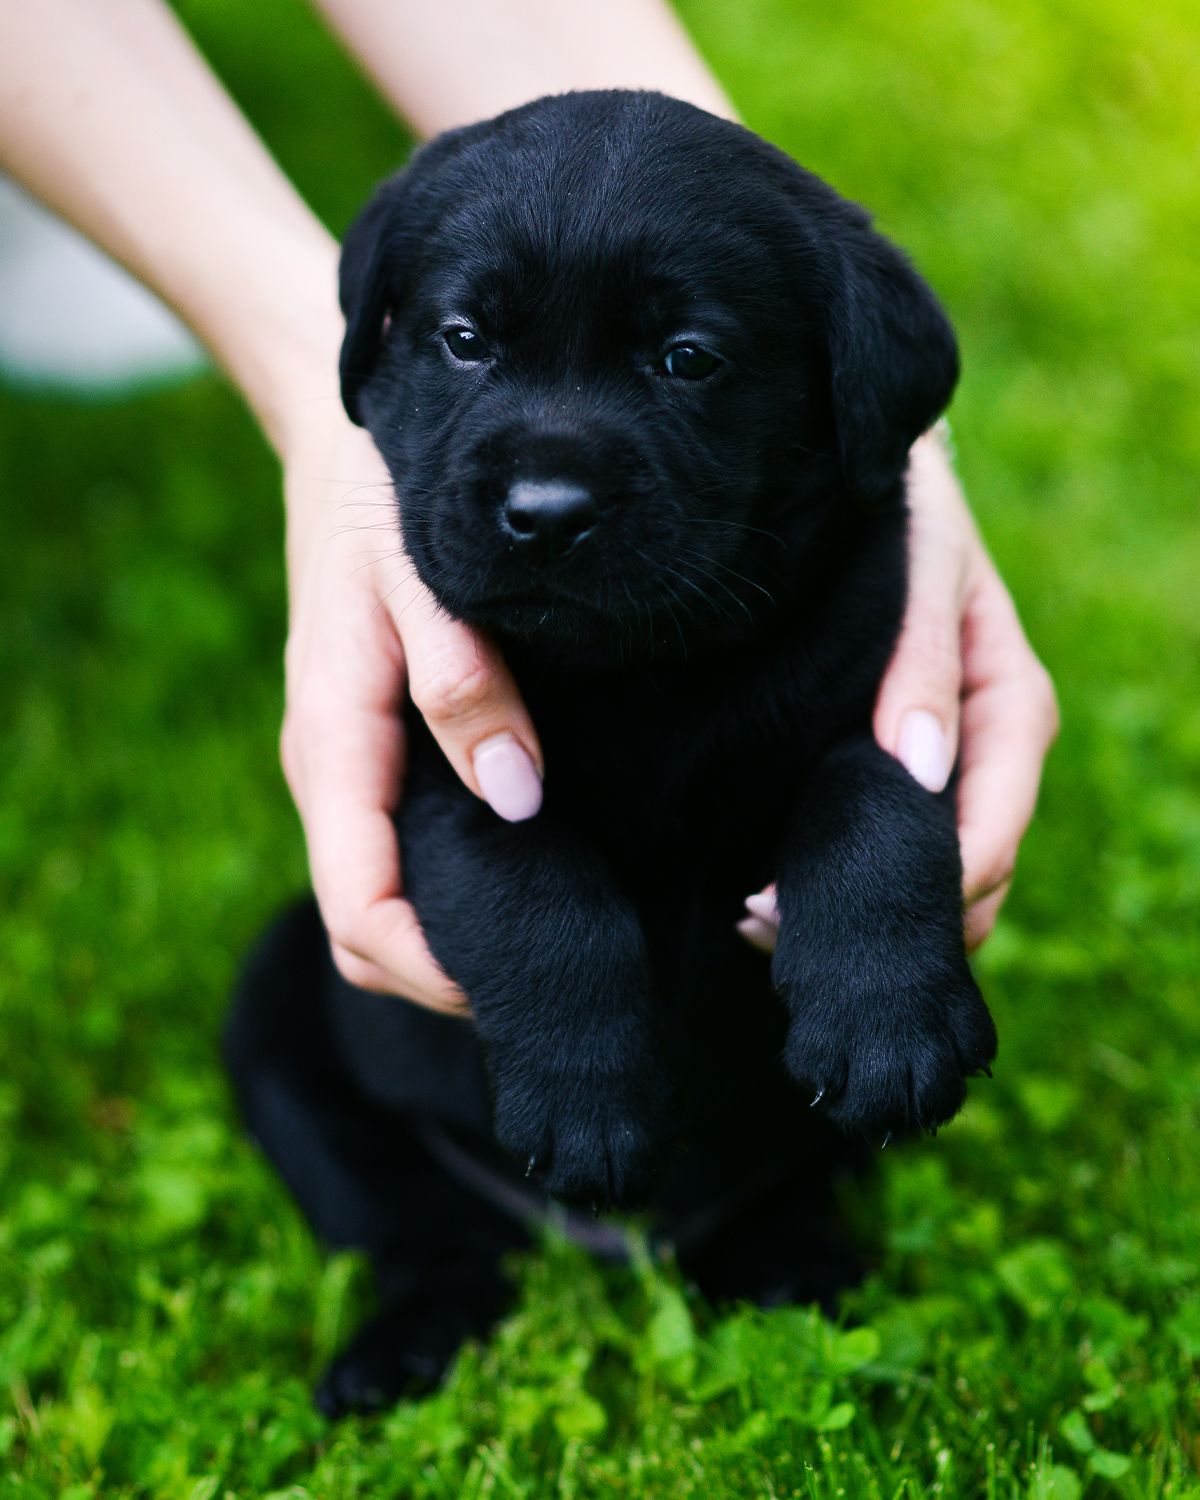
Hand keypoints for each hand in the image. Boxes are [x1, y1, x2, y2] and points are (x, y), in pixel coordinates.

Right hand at [279, 400, 544, 1009]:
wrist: (340, 448)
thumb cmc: (386, 504)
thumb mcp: (427, 578)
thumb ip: (464, 682)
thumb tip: (517, 795)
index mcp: (334, 743)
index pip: (361, 907)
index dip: (430, 968)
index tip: (516, 983)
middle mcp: (328, 771)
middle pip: (364, 924)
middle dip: (440, 972)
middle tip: (545, 972)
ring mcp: (343, 765)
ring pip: (377, 892)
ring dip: (444, 933)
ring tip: (544, 931)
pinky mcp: (367, 750)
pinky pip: (392, 848)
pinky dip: (443, 885)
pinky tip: (519, 864)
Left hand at [740, 429, 1058, 953]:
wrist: (867, 492)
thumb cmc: (904, 519)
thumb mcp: (923, 569)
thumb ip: (924, 662)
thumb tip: (922, 768)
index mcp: (1011, 708)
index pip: (995, 822)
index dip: (937, 879)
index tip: (851, 904)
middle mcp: (983, 753)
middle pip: (961, 870)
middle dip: (885, 907)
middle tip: (772, 922)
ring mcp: (939, 772)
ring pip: (922, 874)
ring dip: (851, 906)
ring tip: (754, 919)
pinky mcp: (890, 777)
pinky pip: (880, 849)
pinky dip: (831, 883)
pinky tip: (760, 899)